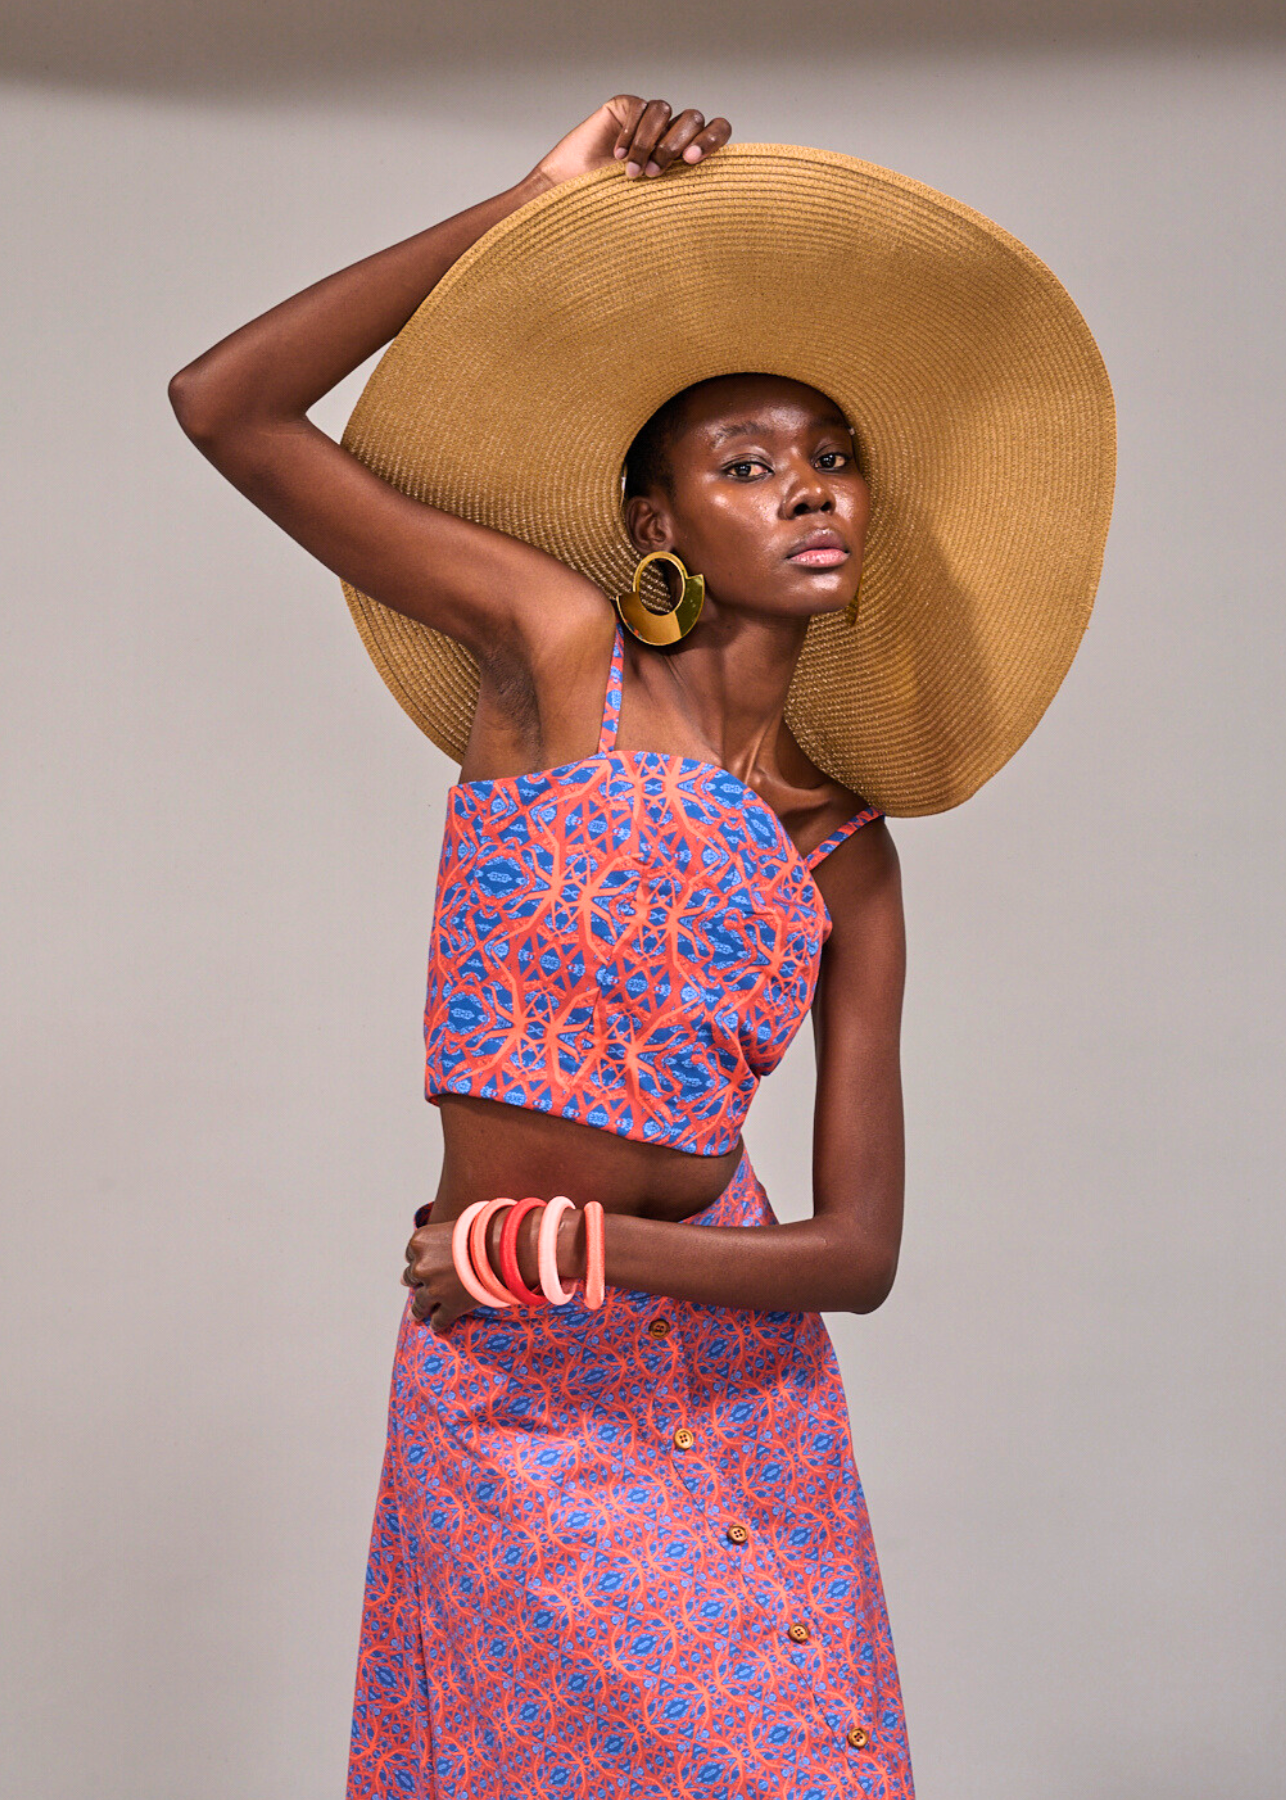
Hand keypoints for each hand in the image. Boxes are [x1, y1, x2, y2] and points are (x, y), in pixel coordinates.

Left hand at [402, 1218, 474, 1332]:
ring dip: (418, 1311)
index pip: (411, 1255)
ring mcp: (434, 1289)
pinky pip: (439, 1320)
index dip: (419, 1260)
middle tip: (417, 1287)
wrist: (501, 1248)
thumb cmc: (482, 1231)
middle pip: (412, 1278)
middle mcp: (421, 1266)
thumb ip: (441, 1238)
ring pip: (420, 1304)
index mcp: (419, 1242)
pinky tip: (436, 1326)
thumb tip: (438, 1248)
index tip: (422, 1265)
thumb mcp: (455, 1227)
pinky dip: (438, 1323)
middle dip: (417, 1282)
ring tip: (415, 1317)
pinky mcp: (450, 1307)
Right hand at [532, 95, 730, 189]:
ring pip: (663, 110)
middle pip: (692, 118)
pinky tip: (616, 156)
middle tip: (656, 172)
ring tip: (631, 172)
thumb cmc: (616, 209)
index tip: (692, 160)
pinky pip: (637, 107)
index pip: (717, 130)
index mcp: (687, 154)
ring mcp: (647, 119)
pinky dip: (629, 132)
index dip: (712, 139)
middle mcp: (670, 133)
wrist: (573, 199)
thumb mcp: (659, 203)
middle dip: (675, 144)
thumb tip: (716, 194)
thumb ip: (685, 188)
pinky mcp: (622, 107)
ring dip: (647, 142)